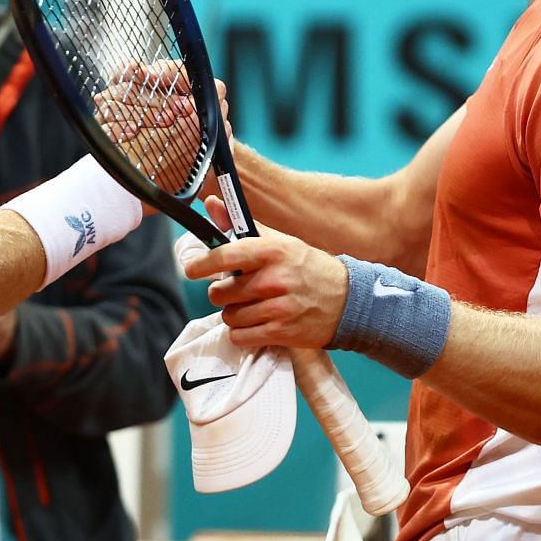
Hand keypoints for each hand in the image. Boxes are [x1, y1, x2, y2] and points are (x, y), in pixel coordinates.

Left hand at [181, 215, 348, 351]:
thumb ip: (243, 226)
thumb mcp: (281, 242)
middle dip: (224, 294)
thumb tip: (212, 203)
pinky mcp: (282, 332)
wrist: (349, 301)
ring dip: (235, 315)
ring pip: (229, 317)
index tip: (191, 269)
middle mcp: (274, 279)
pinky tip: (257, 324)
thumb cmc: (308, 269)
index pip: (225, 255)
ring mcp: (279, 308)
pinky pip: (241, 337)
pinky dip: (243, 334)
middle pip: (221, 292)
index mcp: (272, 251)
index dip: (202, 264)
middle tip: (239, 291)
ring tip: (253, 307)